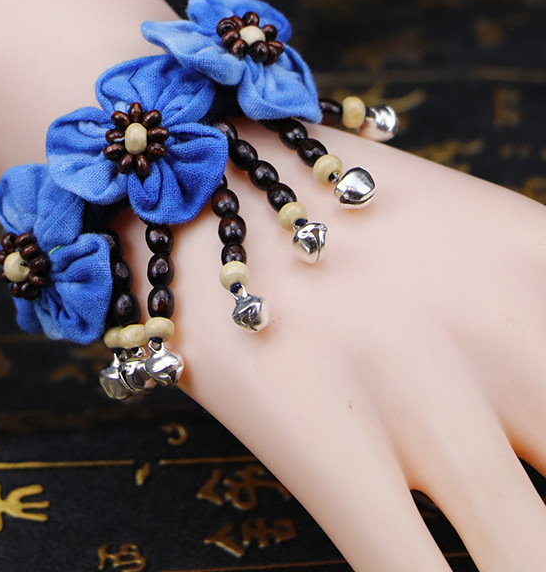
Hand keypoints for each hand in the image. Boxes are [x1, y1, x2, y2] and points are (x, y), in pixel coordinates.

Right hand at [123, 122, 545, 571]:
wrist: (194, 173)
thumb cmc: (328, 205)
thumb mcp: (468, 229)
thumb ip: (535, 306)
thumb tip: (540, 405)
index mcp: (542, 266)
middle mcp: (496, 332)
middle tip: (532, 502)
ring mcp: (411, 395)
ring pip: (530, 559)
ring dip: (525, 562)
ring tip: (505, 541)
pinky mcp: (321, 439)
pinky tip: (428, 571)